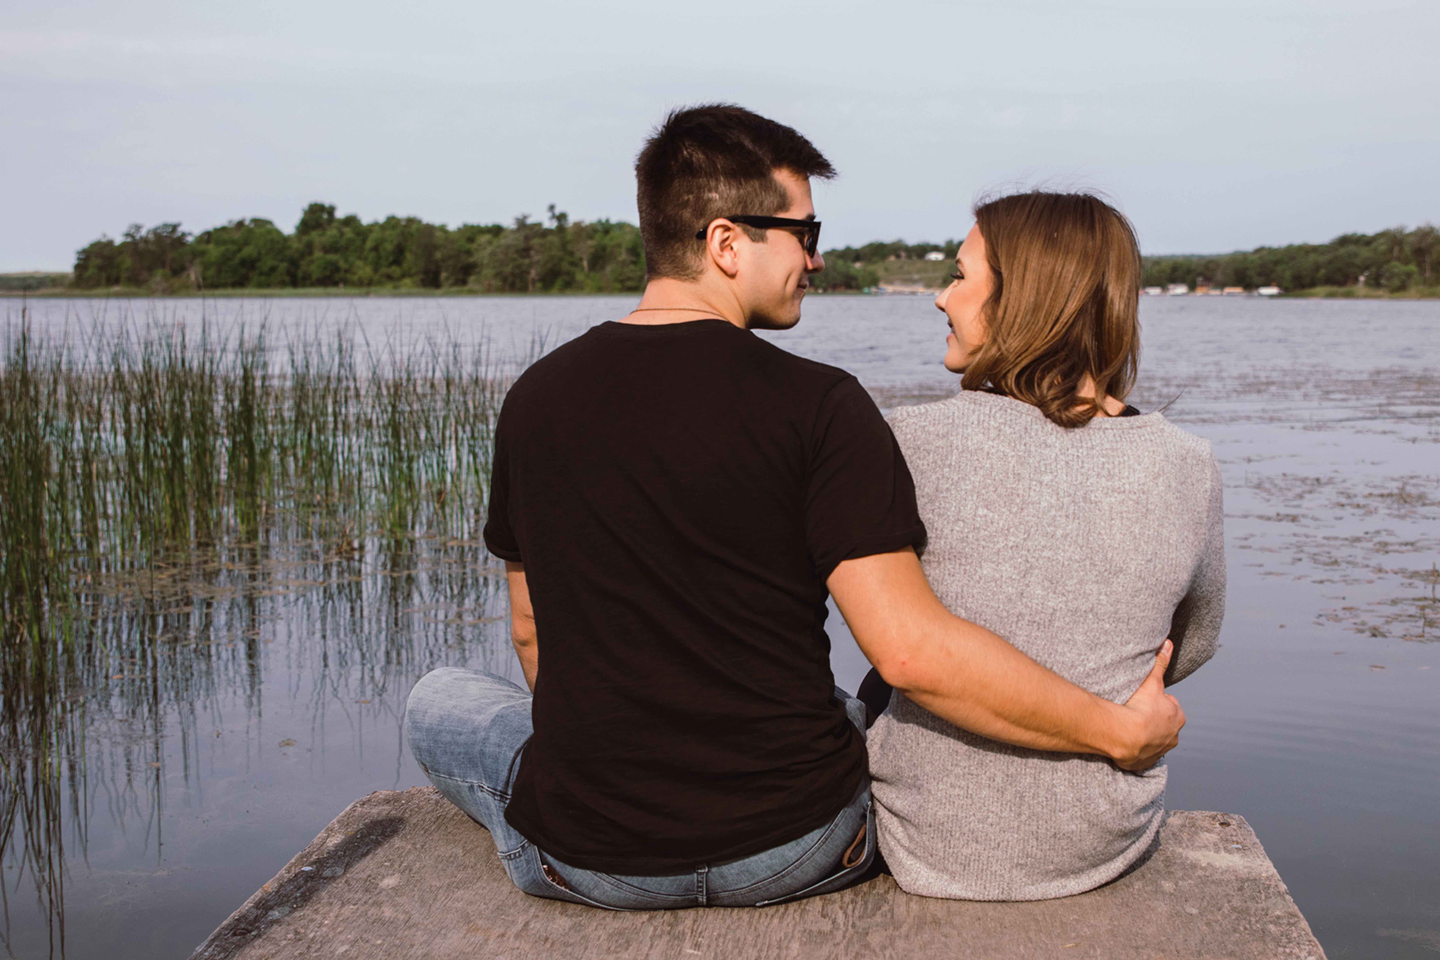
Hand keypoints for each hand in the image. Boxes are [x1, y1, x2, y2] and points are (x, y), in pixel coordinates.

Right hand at [1113, 640, 1185, 771]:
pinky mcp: (1145, 763)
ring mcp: (1160, 751)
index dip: (1156, 702)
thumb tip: (1168, 643)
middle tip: (1135, 713)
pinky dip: (1136, 751)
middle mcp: (1173, 736)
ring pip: (1155, 741)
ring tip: (1129, 728)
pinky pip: (1142, 756)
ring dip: (1145, 736)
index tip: (1143, 701)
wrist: (1125, 735)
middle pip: (1164, 725)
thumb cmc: (1140, 708)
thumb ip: (1160, 663)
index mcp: (1177, 717)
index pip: (1169, 706)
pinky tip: (1126, 743)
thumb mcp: (1152, 681)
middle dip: (1152, 720)